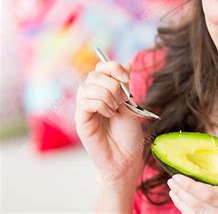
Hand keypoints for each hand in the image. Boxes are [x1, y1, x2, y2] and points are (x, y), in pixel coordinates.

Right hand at [75, 61, 144, 185]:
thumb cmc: (129, 135)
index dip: (113, 67)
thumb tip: (127, 64)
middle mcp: (92, 98)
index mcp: (104, 92)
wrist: (127, 158)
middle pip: (94, 75)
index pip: (101, 68)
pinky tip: (109, 115)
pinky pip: (85, 102)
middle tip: (122, 101)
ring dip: (107, 96)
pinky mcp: (81, 121)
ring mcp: (84, 109)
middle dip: (113, 84)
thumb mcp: (131, 105)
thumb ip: (125, 86)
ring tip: (115, 110)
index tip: (127, 77)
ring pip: (87, 87)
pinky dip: (101, 105)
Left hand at [167, 174, 217, 213]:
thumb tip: (198, 169)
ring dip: (180, 201)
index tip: (178, 176)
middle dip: (182, 192)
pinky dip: (184, 209)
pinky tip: (180, 200)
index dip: (190, 186)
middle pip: (199, 205)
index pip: (210, 194)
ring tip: (173, 189)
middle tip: (172, 180)